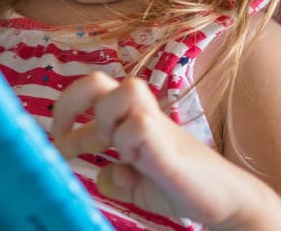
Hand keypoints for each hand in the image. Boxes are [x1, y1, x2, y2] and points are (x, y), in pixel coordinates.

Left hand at [49, 72, 270, 227]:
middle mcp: (141, 115)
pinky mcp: (169, 145)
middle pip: (99, 80)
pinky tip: (136, 162)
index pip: (90, 94)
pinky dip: (128, 142)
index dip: (65, 110)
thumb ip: (118, 178)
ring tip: (110, 146)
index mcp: (129, 118)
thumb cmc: (180, 185)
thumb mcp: (138, 186)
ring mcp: (157, 126)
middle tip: (61, 134)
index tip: (55, 139)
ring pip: (126, 90)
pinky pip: (140, 126)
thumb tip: (103, 175)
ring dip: (106, 117)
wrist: (225, 201)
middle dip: (71, 102)